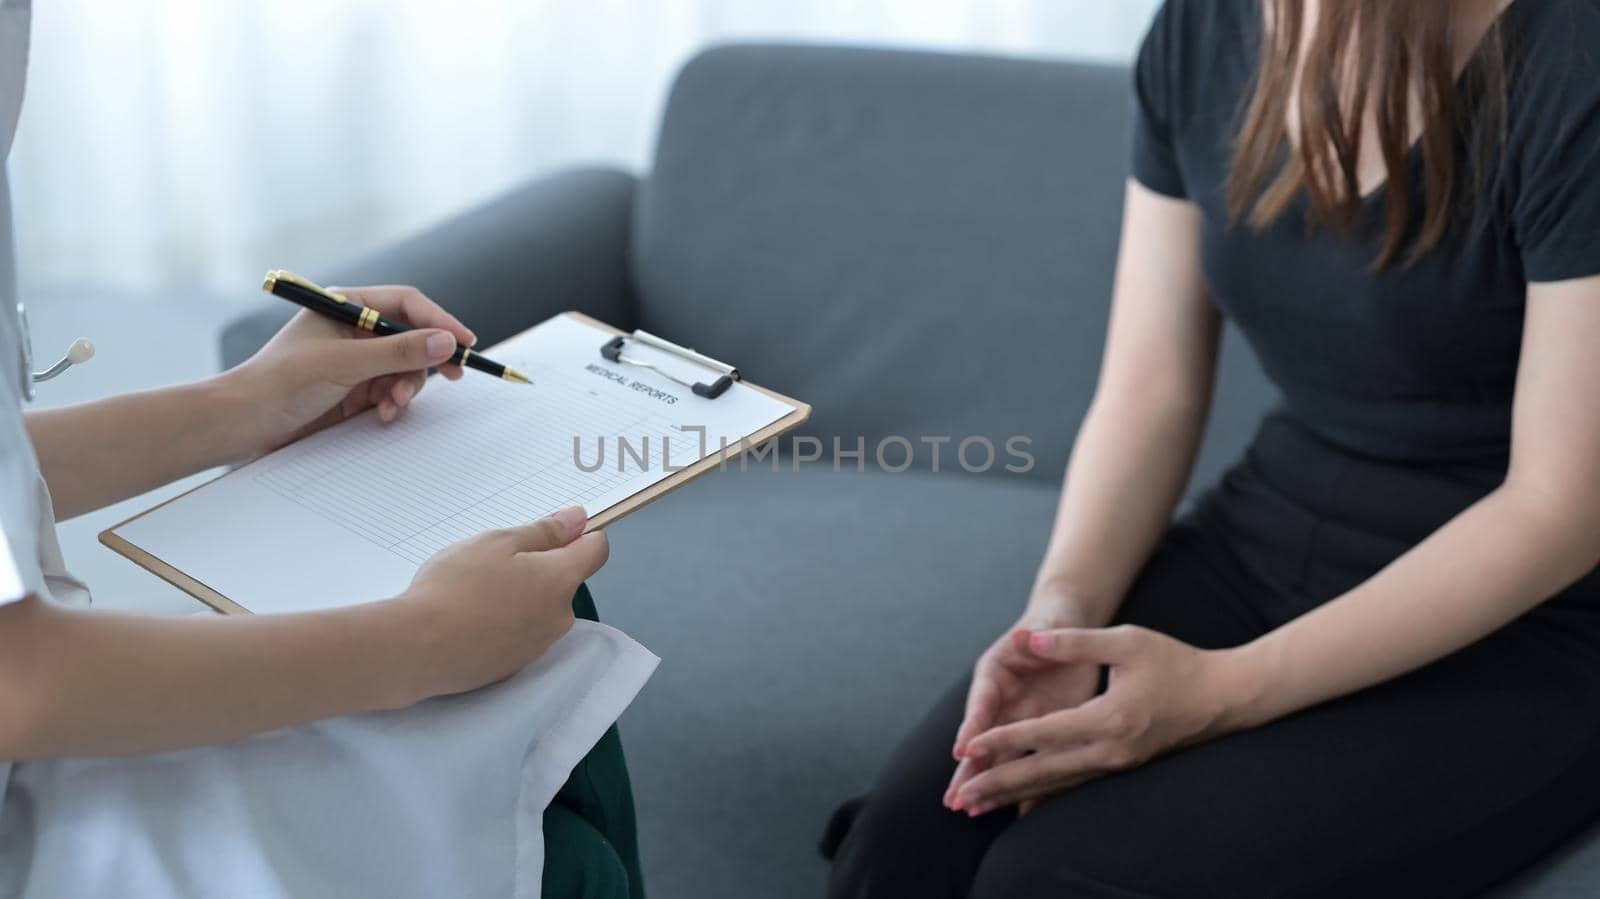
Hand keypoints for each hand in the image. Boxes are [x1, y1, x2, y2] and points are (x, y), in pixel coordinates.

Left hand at [223, 285, 477, 457]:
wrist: (244, 423)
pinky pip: (392, 391)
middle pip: (411, 337)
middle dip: (425, 361)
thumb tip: (445, 342)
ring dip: (406, 387)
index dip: (439, 320)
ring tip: (392, 404)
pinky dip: (394, 403)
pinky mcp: (355, 391)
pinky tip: (382, 415)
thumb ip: (397, 352)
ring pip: (405, 369)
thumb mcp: (344, 363)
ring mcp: (356, 362)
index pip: (406, 304)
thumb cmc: (279, 382)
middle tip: (453, 375)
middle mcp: (353, 331)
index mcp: (346, 307)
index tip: (464, 342)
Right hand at [396, 506, 609, 700]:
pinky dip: (503, 622)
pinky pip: (519, 633)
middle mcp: (560, 617)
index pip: (596, 550)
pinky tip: (471, 618)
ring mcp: (538, 646)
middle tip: (494, 561)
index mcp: (561, 581)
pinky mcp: (514, 666)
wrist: (418, 648)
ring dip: (519, 595)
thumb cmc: (456, 587)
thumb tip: (578, 520)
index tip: (552, 529)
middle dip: (538, 566)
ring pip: (539, 607)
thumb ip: (544, 531)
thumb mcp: (498, 542)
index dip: (579, 534)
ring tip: (475, 592)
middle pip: (563, 580)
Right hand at [944, 599, 1102, 815]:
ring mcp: (1017, 719)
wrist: (1067, 632)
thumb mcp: (1046, 628)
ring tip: (967, 809)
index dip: (971, 726)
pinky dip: (1022, 784)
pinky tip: (1016, 810)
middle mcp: (999, 701)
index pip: (981, 703)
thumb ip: (1036, 637)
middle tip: (953, 798)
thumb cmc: (1053, 626)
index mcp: (995, 674)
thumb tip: (1023, 635)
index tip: (961, 750)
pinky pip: (1028, 760)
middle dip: (968, 769)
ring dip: (985, 782)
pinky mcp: (1040, 731)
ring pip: (998, 756)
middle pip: (981, 738)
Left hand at [951, 625, 1254, 815]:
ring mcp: (1117, 763)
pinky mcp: (1120, 766)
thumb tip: (1031, 639)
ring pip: (1056, 784)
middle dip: (999, 784)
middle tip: (960, 796)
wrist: (1223, 697)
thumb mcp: (1127, 640)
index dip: (1004, 740)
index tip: (969, 748)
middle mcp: (1112, 749)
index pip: (1045, 733)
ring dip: (1014, 796)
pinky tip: (1017, 802)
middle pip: (1044, 772)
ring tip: (976, 806)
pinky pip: (1073, 784)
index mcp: (1110, 718)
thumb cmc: (1176, 662)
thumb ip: (1077, 642)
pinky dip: (1041, 794)